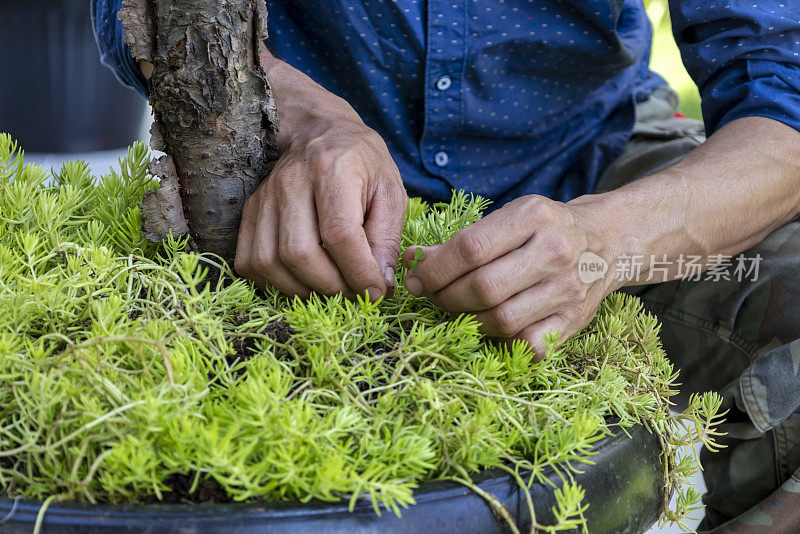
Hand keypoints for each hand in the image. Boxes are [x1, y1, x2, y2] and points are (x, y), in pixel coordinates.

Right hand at [234, 53, 406, 299]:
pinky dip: (273, 282)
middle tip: (353, 293)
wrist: (318, 131)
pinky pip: (248, 261)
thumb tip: (379, 286)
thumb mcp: (390, 192)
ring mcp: (265, 196)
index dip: (358, 272)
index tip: (375, 291)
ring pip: (270, 262)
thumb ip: (387, 238)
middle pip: (300, 253)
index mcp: (334, 169)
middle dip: (331, 286)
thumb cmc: (362, 164)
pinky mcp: (250, 211)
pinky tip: (302, 280)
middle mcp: (292, 181)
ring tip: (330, 289)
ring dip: (302, 289)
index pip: (340, 235)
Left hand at [401, 195, 614, 358]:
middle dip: (445, 297)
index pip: (470, 248)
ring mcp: (568, 288)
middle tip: (434, 296)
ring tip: (457, 310)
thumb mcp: (508, 219)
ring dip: (467, 321)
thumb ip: (461, 241)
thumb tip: (411, 260)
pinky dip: (502, 341)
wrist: (606, 242)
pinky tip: (491, 326)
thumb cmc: (543, 230)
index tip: (417, 278)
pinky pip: (528, 344)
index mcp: (533, 216)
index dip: (435, 269)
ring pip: (501, 319)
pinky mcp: (574, 320)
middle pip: (483, 287)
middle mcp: (554, 251)